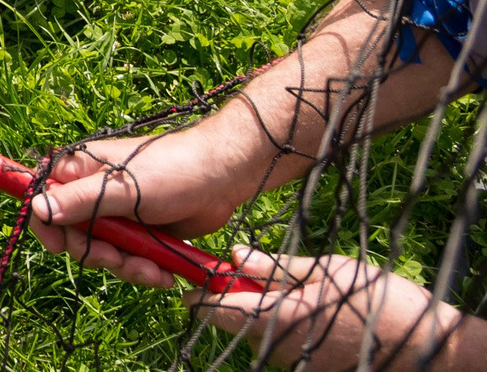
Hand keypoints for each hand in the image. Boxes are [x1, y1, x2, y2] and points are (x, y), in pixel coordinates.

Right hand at [26, 129, 255, 286]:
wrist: (222, 178)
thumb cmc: (170, 171)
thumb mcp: (121, 188)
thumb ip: (79, 201)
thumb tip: (35, 209)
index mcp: (81, 172)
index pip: (44, 197)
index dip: (47, 224)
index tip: (60, 247)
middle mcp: (94, 193)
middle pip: (74, 233)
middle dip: (96, 253)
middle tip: (117, 258)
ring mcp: (118, 214)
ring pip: (103, 251)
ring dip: (125, 267)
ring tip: (152, 272)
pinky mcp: (141, 232)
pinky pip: (129, 258)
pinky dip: (144, 270)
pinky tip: (163, 274)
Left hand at [187, 250, 465, 369]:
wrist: (426, 348)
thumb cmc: (377, 301)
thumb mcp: (325, 270)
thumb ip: (273, 267)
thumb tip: (234, 256)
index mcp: (277, 318)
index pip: (218, 311)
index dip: (200, 297)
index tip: (190, 286)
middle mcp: (279, 348)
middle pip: (239, 325)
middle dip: (239, 302)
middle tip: (254, 278)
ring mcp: (297, 365)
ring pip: (263, 339)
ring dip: (266, 317)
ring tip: (297, 296)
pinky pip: (287, 350)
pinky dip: (288, 332)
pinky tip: (314, 317)